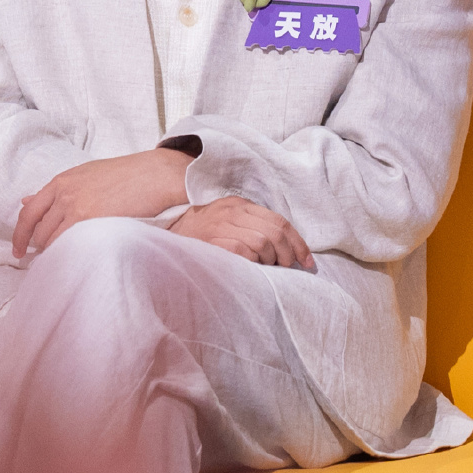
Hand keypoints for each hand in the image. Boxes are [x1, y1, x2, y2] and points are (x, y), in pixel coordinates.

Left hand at [11, 149, 190, 258]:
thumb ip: (57, 191)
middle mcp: (64, 194)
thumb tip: (25, 201)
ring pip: (51, 242)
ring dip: (54, 254)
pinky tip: (75, 262)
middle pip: (38, 232)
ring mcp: (76, 208)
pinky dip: (67, 256)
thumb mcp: (86, 175)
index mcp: (61, 182)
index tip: (18, 251)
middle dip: (40, 248)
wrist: (154, 175)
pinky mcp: (91, 221)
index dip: (19, 235)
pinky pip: (68, 246)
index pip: (28, 213)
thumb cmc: (126, 175)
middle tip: (49, 259)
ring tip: (66, 262)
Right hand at [168, 196, 314, 269]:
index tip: (306, 261)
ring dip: (270, 260)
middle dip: (287, 253)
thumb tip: (285, 248)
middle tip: (287, 266)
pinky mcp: (212, 241)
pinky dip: (253, 262)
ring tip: (266, 267)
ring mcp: (221, 226)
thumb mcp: (228, 221)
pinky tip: (251, 267)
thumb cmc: (202, 234)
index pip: (279, 221)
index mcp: (239, 205)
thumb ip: (252, 226)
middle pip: (275, 232)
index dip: (298, 242)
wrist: (166, 234)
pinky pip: (244, 252)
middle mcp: (232, 212)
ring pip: (262, 242)